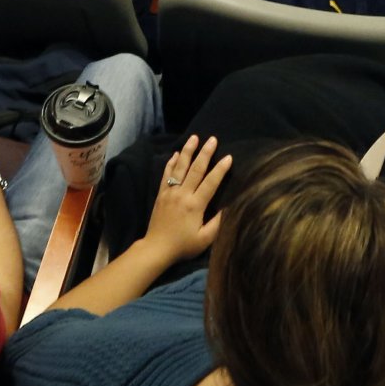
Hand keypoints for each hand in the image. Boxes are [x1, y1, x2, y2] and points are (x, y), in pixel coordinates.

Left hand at [141, 136, 232, 258]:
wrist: (156, 248)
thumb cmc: (183, 245)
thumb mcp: (205, 239)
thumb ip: (217, 223)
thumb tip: (228, 208)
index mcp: (195, 205)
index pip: (210, 183)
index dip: (220, 169)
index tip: (228, 157)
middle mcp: (182, 194)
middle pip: (195, 169)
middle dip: (205, 153)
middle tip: (212, 139)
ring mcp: (170, 192)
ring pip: (180, 167)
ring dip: (188, 151)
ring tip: (194, 137)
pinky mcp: (161, 194)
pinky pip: (166, 174)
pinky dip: (171, 162)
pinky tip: (176, 153)